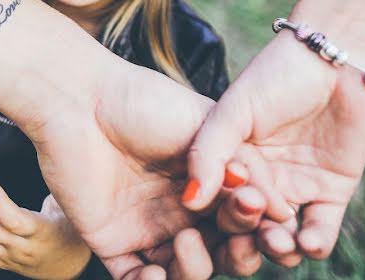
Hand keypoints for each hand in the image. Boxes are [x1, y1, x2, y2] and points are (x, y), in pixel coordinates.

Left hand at [0, 180, 90, 279]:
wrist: (70, 266)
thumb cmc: (71, 229)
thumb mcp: (69, 209)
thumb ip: (56, 189)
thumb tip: (53, 158)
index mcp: (41, 232)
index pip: (16, 220)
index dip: (0, 203)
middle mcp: (22, 247)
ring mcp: (11, 257)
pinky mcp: (3, 263)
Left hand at [29, 60, 292, 278]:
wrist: (81, 102)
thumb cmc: (144, 102)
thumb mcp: (205, 126)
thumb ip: (242, 165)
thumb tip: (283, 208)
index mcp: (206, 181)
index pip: (243, 218)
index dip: (256, 223)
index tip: (261, 214)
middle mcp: (181, 208)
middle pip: (222, 251)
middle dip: (237, 254)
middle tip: (236, 241)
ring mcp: (147, 227)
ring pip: (185, 271)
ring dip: (196, 268)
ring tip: (186, 240)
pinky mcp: (112, 241)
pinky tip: (155, 274)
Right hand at [184, 33, 364, 262]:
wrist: (337, 58)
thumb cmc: (277, 75)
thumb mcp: (232, 111)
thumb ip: (208, 155)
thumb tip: (190, 202)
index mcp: (230, 160)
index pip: (217, 201)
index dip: (219, 215)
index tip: (227, 212)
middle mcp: (260, 178)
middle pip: (247, 226)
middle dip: (246, 240)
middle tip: (252, 238)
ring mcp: (295, 186)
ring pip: (281, 235)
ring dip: (278, 248)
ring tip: (278, 241)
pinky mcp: (332, 191)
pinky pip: (320, 229)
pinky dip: (314, 244)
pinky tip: (308, 242)